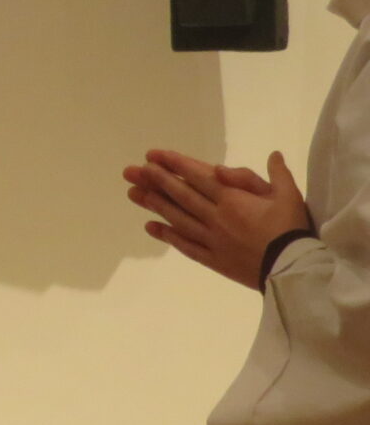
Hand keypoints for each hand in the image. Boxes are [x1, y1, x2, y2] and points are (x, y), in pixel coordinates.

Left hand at [123, 147, 310, 287]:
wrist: (293, 270)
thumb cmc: (292, 230)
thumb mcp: (290, 197)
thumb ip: (278, 175)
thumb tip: (272, 154)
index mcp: (233, 199)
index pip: (197, 177)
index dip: (174, 165)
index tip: (153, 156)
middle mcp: (216, 216)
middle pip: (181, 195)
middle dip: (155, 180)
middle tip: (132, 171)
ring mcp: (211, 239)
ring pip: (178, 218)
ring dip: (154, 205)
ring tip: (134, 193)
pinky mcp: (212, 259)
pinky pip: (185, 245)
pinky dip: (167, 235)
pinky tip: (150, 227)